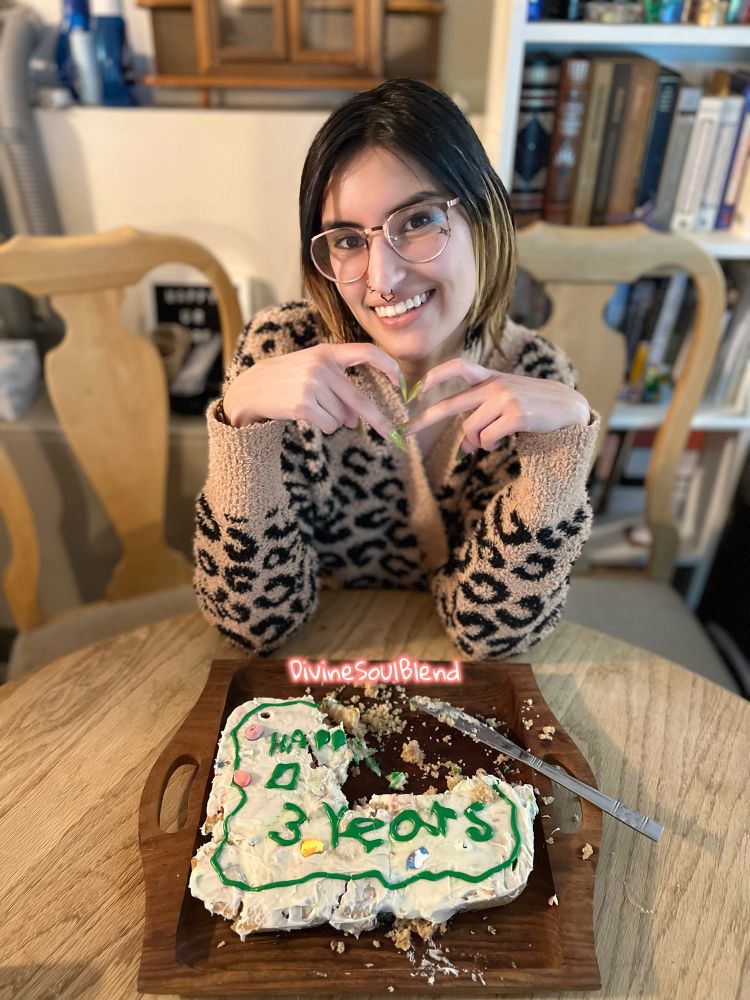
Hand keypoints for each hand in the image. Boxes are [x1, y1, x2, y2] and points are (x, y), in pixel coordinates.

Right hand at [222, 342, 401, 440]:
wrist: (251, 389)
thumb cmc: (288, 380)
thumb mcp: (315, 375)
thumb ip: (340, 391)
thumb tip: (356, 420)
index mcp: (328, 352)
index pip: (366, 352)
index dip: (387, 365)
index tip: (400, 381)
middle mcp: (321, 366)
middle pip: (359, 399)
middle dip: (379, 420)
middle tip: (393, 435)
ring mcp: (311, 385)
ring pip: (342, 417)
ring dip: (334, 420)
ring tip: (312, 407)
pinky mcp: (302, 404)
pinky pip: (329, 424)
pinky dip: (324, 425)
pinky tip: (307, 415)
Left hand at [404, 358, 590, 453]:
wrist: (568, 408)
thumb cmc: (533, 407)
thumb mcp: (504, 407)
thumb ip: (480, 420)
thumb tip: (463, 447)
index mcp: (491, 378)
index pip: (459, 368)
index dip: (437, 376)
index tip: (416, 388)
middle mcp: (494, 386)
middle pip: (451, 405)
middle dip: (424, 419)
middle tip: (404, 431)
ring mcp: (504, 400)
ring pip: (471, 430)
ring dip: (479, 442)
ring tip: (495, 439)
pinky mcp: (515, 415)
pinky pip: (486, 439)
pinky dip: (490, 446)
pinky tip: (503, 442)